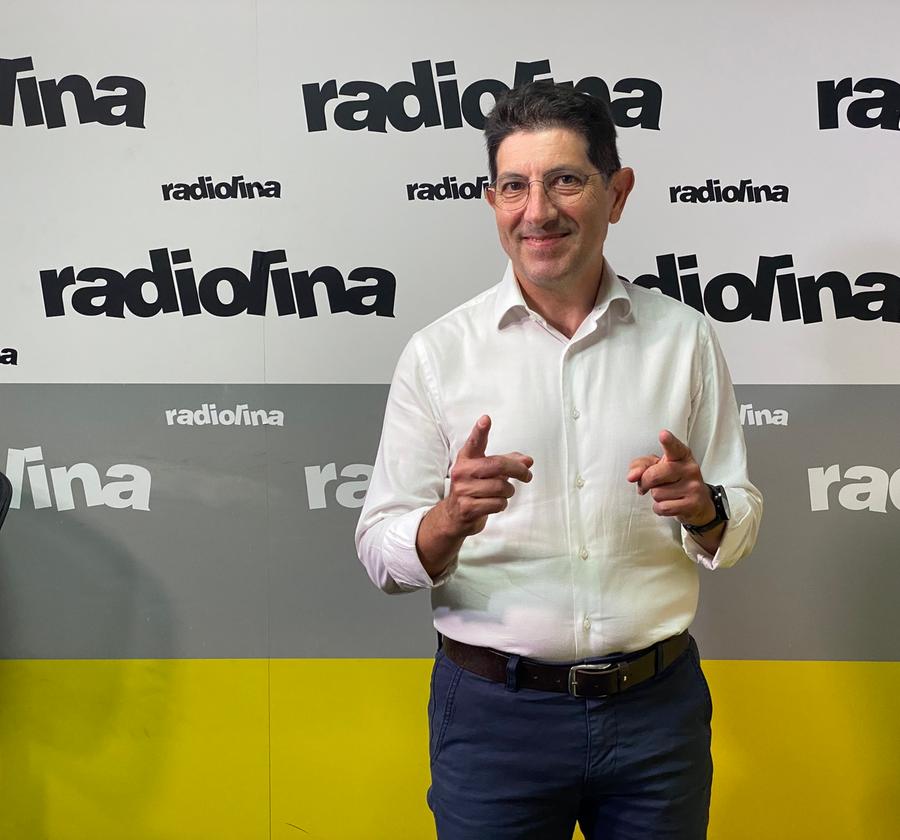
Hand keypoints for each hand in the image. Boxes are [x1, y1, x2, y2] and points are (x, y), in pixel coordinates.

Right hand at [441, 415, 533, 536]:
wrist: (454, 516)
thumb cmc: (474, 488)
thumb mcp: (488, 472)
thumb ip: (507, 463)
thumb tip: (528, 461)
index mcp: (467, 458)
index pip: (475, 442)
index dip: (480, 431)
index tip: (486, 419)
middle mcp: (462, 471)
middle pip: (498, 465)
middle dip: (518, 470)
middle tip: (527, 475)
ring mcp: (463, 490)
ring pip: (501, 487)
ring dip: (508, 492)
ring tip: (502, 493)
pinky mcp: (467, 507)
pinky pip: (497, 503)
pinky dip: (502, 504)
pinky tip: (494, 504)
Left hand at [626, 430, 715, 527]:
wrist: (698, 503)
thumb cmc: (673, 480)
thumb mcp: (657, 467)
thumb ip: (641, 466)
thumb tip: (632, 476)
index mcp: (681, 455)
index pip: (674, 447)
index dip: (668, 441)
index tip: (663, 435)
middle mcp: (690, 468)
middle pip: (653, 475)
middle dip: (646, 482)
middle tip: (650, 485)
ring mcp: (693, 486)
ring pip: (657, 494)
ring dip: (657, 497)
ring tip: (667, 494)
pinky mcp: (693, 504)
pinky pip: (663, 507)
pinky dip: (660, 508)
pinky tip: (669, 504)